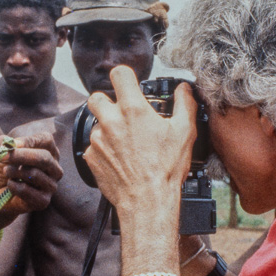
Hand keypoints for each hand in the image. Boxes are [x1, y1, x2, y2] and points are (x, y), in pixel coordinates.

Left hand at [0, 132, 62, 221]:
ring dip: (14, 171)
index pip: (46, 140)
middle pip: (43, 158)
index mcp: (51, 151)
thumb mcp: (7, 151)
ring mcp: (52, 186)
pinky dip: (13, 185)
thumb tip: (6, 143)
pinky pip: (26, 190)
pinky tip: (10, 184)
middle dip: (20, 156)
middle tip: (2, 156)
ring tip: (6, 171)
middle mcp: (55, 168)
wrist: (3, 192)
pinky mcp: (43, 201)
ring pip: (34, 174)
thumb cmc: (9, 167)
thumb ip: (6, 144)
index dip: (26, 141)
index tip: (8, 144)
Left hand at [84, 66, 196, 212]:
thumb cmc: (165, 170)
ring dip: (107, 127)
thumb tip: (184, 90)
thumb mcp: (185, 132)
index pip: (119, 74)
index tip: (129, 83)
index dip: (126, 76)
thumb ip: (184, 104)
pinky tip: (119, 158)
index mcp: (132, 109)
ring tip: (125, 142)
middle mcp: (111, 121)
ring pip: (96, 123)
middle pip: (97, 96)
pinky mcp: (90, 156)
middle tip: (122, 113)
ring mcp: (97, 139)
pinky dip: (103, 149)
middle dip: (108, 101)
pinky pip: (92, 145)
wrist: (147, 201)